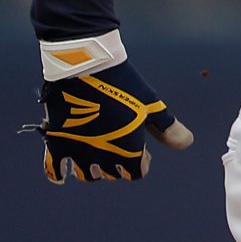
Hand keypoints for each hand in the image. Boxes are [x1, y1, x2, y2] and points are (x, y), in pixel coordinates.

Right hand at [33, 60, 193, 182]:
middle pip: (112, 173)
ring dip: (93, 169)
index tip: (141, 152)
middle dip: (117, 164)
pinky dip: (59, 174)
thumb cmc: (124, 84)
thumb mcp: (150, 105)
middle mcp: (104, 158)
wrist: (85, 66)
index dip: (141, 163)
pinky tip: (63, 174)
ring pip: (88, 175)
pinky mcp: (56, 143)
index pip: (136, 172)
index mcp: (129, 151)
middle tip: (118, 147)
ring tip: (95, 154)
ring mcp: (79, 152)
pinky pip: (54, 170)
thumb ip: (167, 128)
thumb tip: (186, 143)